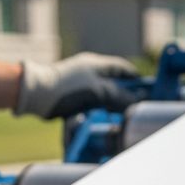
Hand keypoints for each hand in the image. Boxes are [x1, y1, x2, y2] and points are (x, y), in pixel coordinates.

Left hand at [15, 54, 138, 119]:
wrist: (37, 95)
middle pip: (113, 83)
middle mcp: (88, 71)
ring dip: (110, 105)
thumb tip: (137, 102)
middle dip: (124, 95)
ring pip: (102, 94)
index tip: (147, 90)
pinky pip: (89, 104)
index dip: (136, 79)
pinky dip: (96, 111)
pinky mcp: (70, 96)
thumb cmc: (68, 88)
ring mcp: (79, 83)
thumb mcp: (100, 92)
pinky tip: (99, 120)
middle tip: (134, 107)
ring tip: (118, 116)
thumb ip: (120, 97)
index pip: (123, 69)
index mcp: (97, 64)